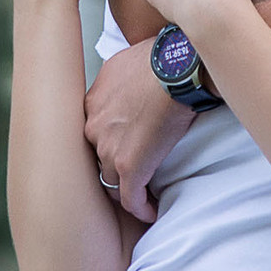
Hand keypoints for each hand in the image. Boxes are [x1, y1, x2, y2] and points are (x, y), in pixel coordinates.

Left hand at [85, 44, 193, 220]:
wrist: (176, 68)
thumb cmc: (164, 57)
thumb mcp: (130, 61)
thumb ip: (124, 79)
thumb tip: (138, 79)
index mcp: (94, 102)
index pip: (97, 132)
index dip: (112, 142)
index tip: (127, 147)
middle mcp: (94, 126)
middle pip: (99, 158)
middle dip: (115, 168)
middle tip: (134, 175)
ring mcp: (108, 148)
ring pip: (111, 181)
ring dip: (127, 190)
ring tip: (144, 197)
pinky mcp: (129, 166)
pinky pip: (130, 198)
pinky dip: (141, 208)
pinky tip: (151, 212)